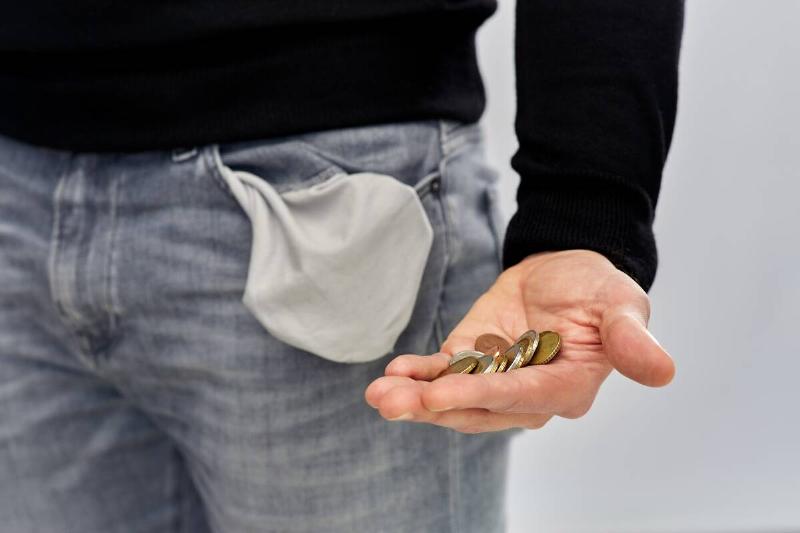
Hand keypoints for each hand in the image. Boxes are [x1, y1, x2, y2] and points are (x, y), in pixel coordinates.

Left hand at [364, 249, 674, 432]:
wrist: (567, 270)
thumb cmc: (600, 289)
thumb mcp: (622, 305)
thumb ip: (632, 339)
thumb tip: (663, 371)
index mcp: (568, 386)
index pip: (521, 396)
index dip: (481, 396)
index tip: (439, 395)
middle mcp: (528, 393)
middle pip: (478, 406)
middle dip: (433, 405)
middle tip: (389, 401)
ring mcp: (496, 378)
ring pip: (453, 395)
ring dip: (415, 397)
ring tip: (379, 394)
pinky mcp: (473, 358)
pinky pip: (443, 370)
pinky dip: (418, 373)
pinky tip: (392, 372)